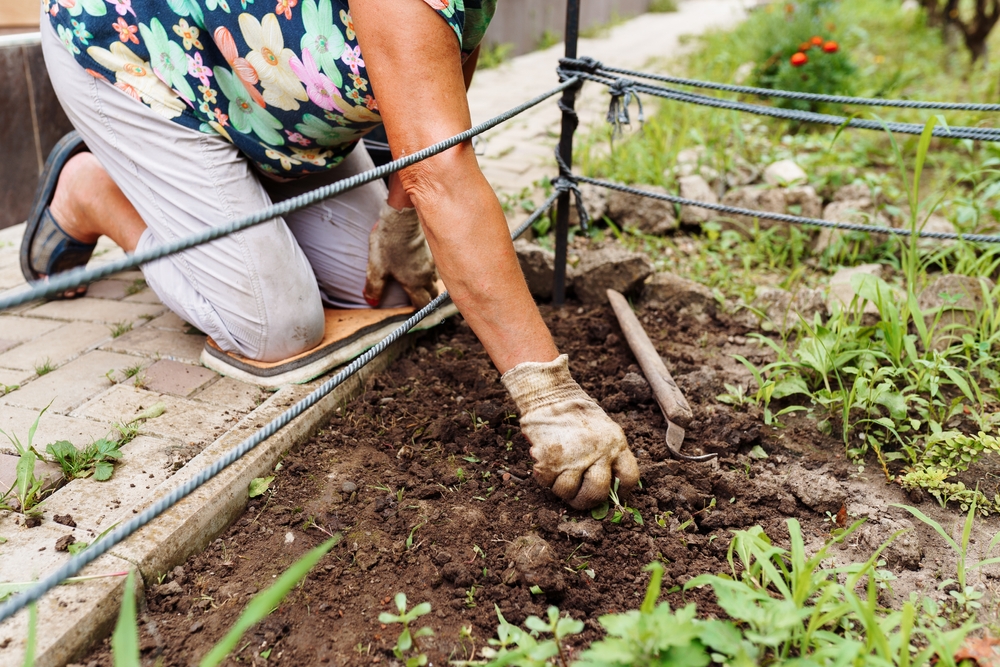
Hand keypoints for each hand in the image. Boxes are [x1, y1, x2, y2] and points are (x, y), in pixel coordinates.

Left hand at [363, 203, 438, 307]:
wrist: (401, 220)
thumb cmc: (388, 244)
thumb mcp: (376, 269)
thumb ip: (374, 288)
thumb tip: (372, 302)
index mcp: (414, 284)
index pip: (423, 304)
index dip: (419, 310)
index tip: (412, 310)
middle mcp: (426, 276)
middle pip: (432, 294)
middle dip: (427, 299)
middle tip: (417, 299)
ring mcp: (431, 263)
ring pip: (435, 280)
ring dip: (429, 284)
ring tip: (419, 283)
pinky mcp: (432, 250)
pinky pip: (434, 266)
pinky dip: (429, 270)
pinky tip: (420, 265)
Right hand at [502, 355, 638, 508]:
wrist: (549, 393)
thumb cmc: (576, 413)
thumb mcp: (604, 429)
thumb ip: (608, 454)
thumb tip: (606, 489)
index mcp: (616, 443)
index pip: (629, 478)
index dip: (619, 492)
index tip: (608, 492)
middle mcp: (599, 451)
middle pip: (598, 492)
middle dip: (586, 499)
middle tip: (578, 496)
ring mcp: (574, 456)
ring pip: (569, 492)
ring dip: (561, 489)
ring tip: (558, 475)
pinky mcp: (550, 459)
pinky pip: (548, 484)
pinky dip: (545, 479)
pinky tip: (545, 466)